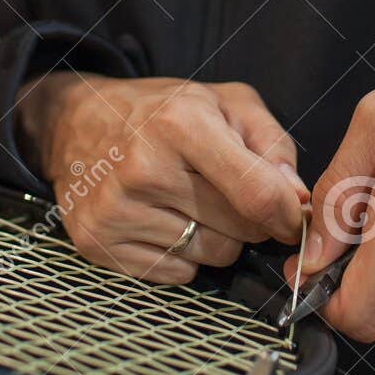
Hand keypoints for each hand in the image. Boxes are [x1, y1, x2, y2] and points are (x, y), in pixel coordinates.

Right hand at [16, 72, 307, 282]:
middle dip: (250, 218)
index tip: (294, 217)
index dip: (289, 214)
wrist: (77, 122)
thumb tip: (297, 201)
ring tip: (189, 200)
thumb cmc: (161, 111)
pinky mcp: (99, 243)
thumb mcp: (224, 101)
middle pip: (240, 231)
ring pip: (213, 256)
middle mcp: (145, 168)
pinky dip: (182, 253)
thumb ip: (272, 144)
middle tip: (226, 192)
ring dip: (216, 236)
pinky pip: (177, 273)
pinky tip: (163, 219)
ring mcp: (117, 210)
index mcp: (181, 123)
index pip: (257, 195)